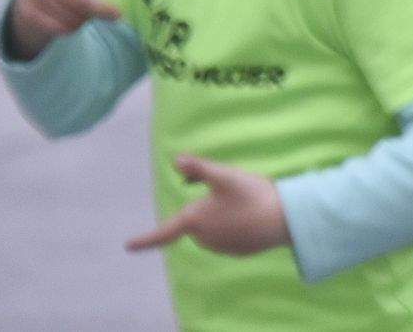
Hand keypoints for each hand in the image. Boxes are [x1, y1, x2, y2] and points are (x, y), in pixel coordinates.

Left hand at [127, 154, 289, 258]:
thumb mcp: (225, 176)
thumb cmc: (252, 195)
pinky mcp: (237, 251)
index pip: (163, 232)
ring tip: (245, 202)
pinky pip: (228, 235)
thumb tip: (175, 160)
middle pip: (195, 220)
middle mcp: (203, 238)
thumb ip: (198, 169)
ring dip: (221, 215)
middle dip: (206, 206)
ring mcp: (221, 247)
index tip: (127, 245)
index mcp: (194, 221)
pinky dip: (235, 224)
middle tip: (231, 190)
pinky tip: (252, 214)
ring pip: (212, 227)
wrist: (285, 220)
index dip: (144, 239)